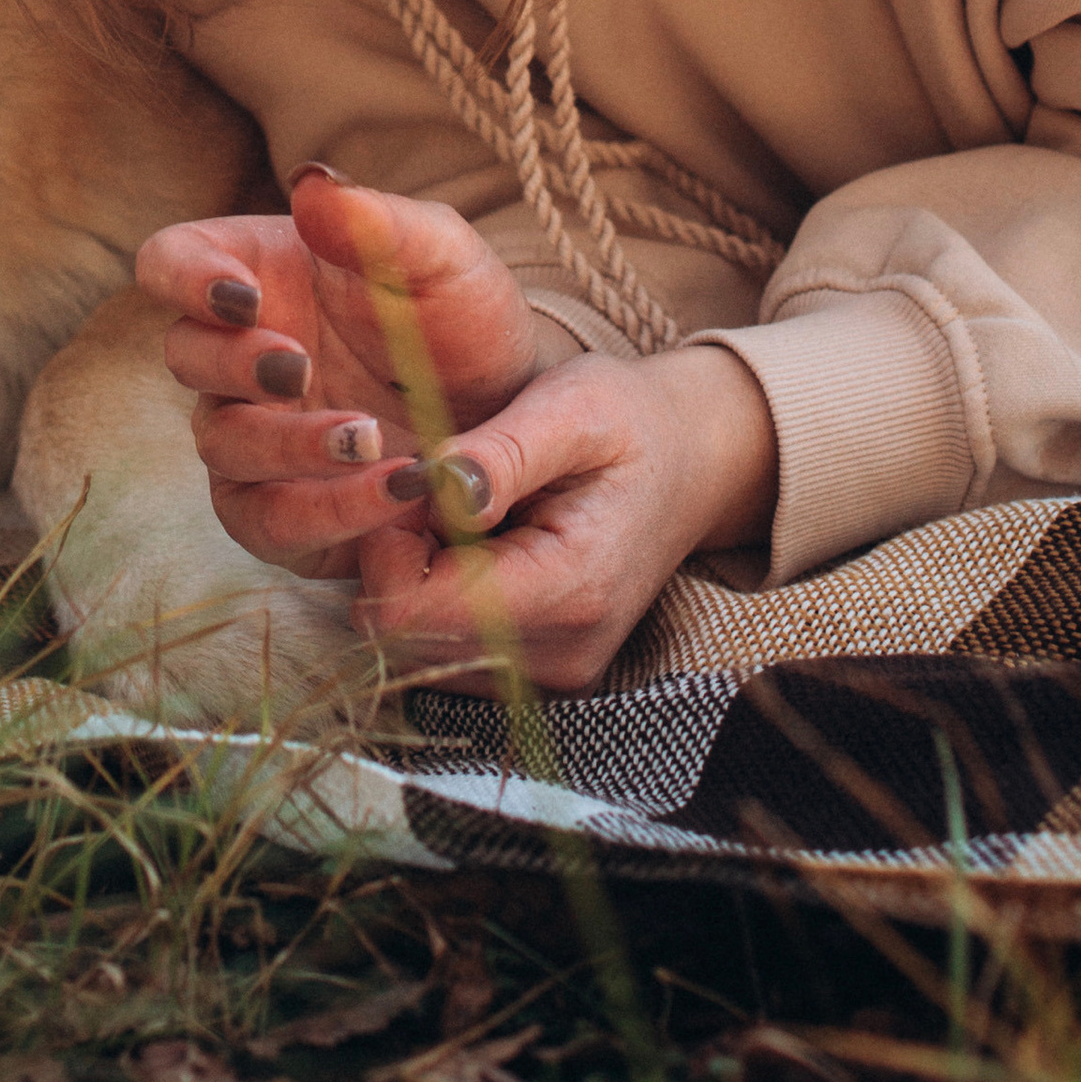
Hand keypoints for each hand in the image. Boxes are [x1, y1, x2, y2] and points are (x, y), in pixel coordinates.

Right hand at [135, 169, 540, 574]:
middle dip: (235, 365)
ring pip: (222, 445)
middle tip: (300, 369)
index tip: (244, 298)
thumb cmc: (462, 317)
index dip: (185, 278)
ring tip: (370, 437)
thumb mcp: (443, 257)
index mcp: (256, 274)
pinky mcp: (286, 512)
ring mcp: (256, 437)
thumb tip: (311, 184)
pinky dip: (324, 512)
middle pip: (184, 356)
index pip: (170, 262)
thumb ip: (379, 220)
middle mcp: (240, 358)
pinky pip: (267, 523)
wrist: (513, 411)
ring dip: (287, 445)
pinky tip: (392, 493)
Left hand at [354, 344, 777, 692]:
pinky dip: (439, 598)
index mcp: (570, 588)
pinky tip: (473, 548)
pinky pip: (447, 651)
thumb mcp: (571, 407)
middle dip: (398, 560)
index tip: (412, 485)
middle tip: (436, 490)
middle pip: (409, 636)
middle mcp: (561, 653)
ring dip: (415, 579)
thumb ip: (501, 452)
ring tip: (461, 513)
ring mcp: (553, 675)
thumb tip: (433, 486)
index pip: (419, 613)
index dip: (390, 547)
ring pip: (418, 649)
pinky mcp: (540, 675)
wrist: (691, 466)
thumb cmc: (628, 423)